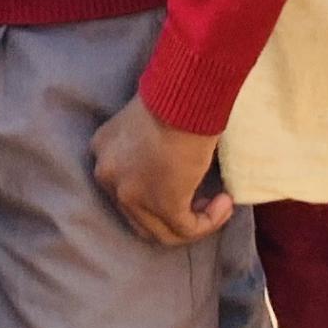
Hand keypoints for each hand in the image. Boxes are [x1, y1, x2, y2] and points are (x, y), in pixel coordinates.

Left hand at [89, 94, 234, 244]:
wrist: (184, 97)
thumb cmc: (173, 98)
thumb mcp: (145, 120)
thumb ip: (145, 145)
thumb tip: (169, 165)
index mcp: (102, 151)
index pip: (122, 187)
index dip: (152, 194)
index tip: (182, 183)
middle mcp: (108, 176)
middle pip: (138, 216)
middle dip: (171, 214)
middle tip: (200, 202)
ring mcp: (131, 194)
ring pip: (161, 231)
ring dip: (193, 223)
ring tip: (217, 206)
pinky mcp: (163, 205)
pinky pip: (187, 229)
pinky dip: (208, 222)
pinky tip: (225, 204)